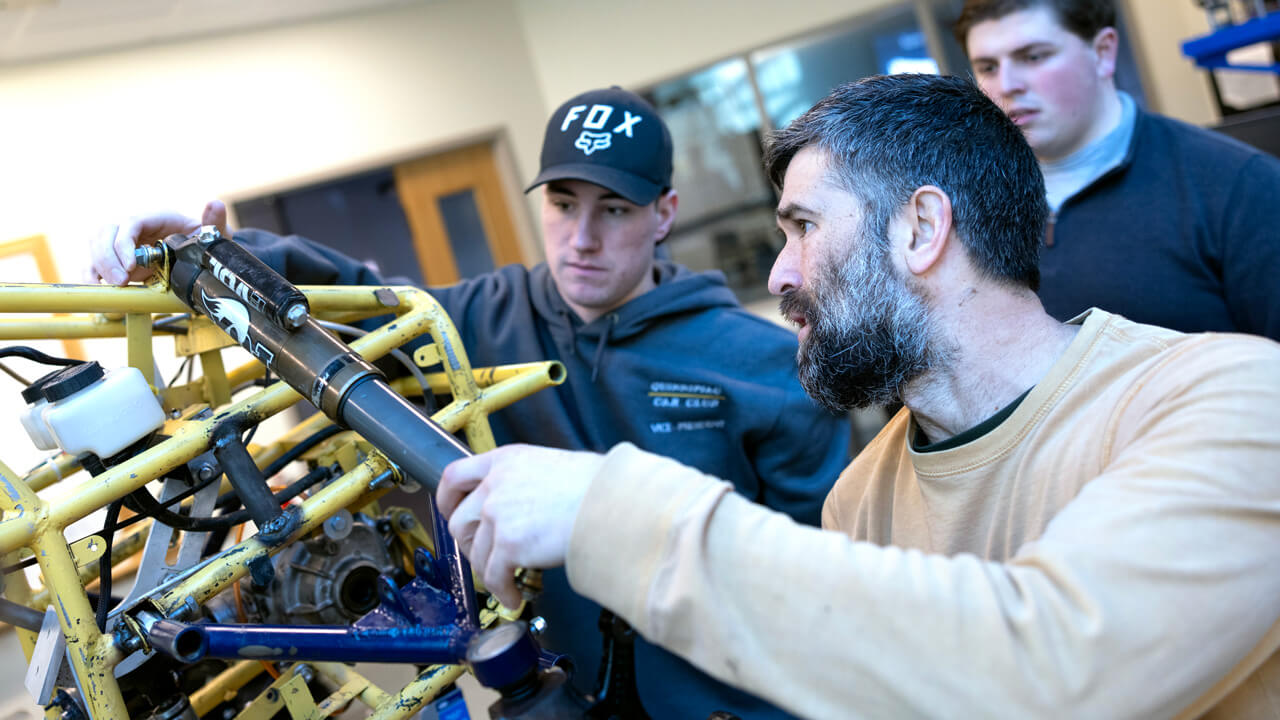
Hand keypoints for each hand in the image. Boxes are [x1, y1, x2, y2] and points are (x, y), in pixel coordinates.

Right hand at [88, 200, 229, 284]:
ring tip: (112, 286)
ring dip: (99, 265)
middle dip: (108, 257)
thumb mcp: (210, 235)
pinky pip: (96, 261)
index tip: (130, 266)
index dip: (125, 243)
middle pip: (107, 232)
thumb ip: (213, 222)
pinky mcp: (118, 258)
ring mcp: (124, 242)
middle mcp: (136, 227)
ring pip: (97, 244)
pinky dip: (92, 273)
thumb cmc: (205, 242)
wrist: (199, 255)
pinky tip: (96, 288)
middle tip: (121, 281)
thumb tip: (215, 204)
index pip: (131, 224)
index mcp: (156, 218)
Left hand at [438, 444, 602, 607]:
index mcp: (505, 460)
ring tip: (506, 582)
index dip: (446, 499)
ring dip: (488, 572)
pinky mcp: (509, 544)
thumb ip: (524, 481)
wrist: (612, 503)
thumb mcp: (551, 466)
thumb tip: (521, 505)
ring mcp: (498, 514)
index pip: (454, 475)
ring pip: (476, 553)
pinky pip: (493, 577)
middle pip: (459, 521)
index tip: (450, 512)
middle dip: (468, 544)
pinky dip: (501, 591)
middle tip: (483, 556)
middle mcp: (495, 485)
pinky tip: (513, 596)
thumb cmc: (596, 486)